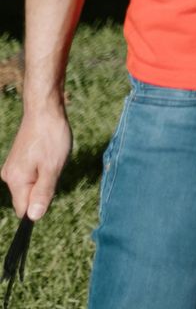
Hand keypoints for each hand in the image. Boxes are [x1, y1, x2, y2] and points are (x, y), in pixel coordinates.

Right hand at [2, 103, 71, 220]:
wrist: (45, 110)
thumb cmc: (51, 137)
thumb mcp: (53, 168)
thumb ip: (43, 193)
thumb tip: (34, 217)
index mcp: (16, 181)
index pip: (23, 210)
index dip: (39, 207)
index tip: (51, 191)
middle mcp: (9, 176)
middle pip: (27, 198)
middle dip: (44, 191)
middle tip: (54, 168)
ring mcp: (12, 167)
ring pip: (30, 186)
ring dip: (44, 179)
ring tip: (52, 159)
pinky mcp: (18, 160)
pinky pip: (31, 175)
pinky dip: (42, 170)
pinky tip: (49, 155)